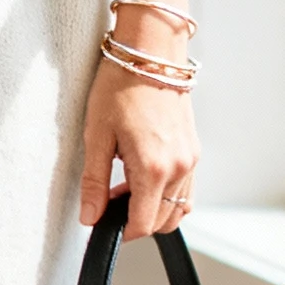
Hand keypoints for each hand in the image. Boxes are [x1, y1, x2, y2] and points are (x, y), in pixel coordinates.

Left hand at [80, 57, 198, 238]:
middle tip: (110, 201)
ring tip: (125, 187)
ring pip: (178, 208)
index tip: (105, 224)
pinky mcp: (194, 149)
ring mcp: (191, 159)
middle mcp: (179, 166)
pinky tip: (143, 176)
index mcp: (154, 167)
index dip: (122, 232)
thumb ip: (94, 183)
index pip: (143, 224)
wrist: (150, 52)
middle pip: (164, 221)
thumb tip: (90, 217)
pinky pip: (186, 189)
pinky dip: (167, 194)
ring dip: (153, 208)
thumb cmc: (120, 86)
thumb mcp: (96, 136)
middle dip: (136, 220)